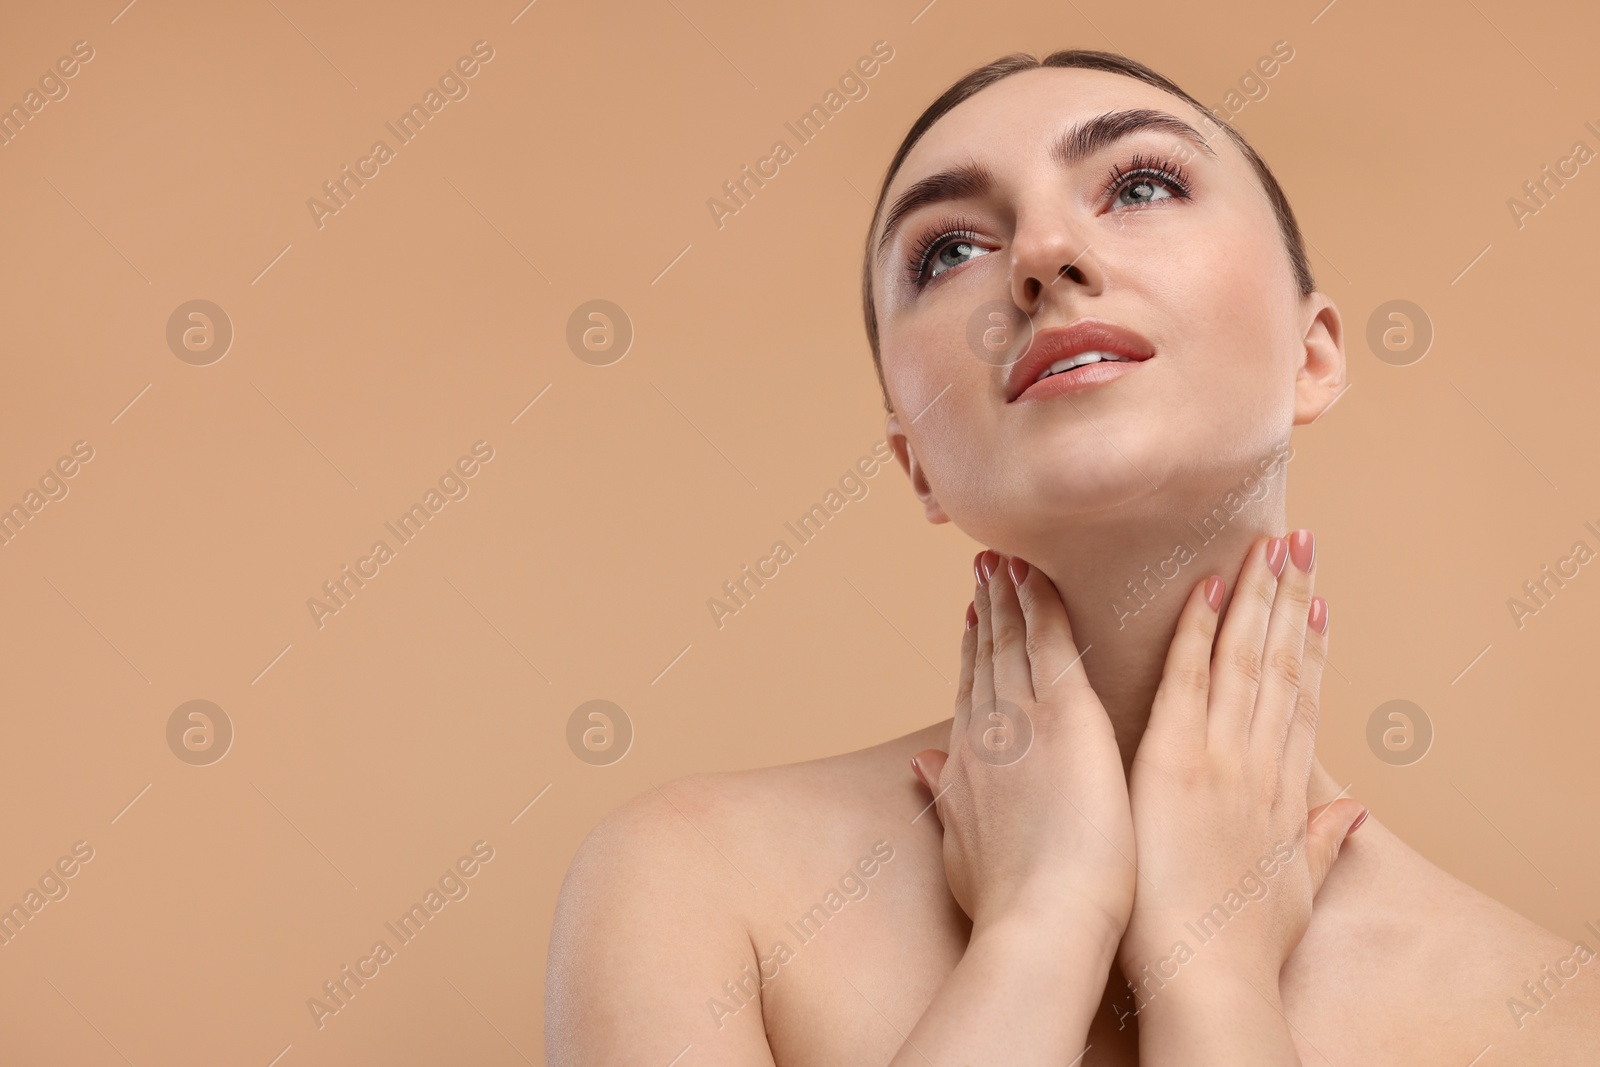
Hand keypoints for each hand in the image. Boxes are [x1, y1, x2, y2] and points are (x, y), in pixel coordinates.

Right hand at [911, 550, 1135, 944]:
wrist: (1040, 923)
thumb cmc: (1011, 909)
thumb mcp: (963, 852)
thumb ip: (945, 801)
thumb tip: (923, 767)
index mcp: (967, 767)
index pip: (970, 695)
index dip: (970, 654)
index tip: (973, 619)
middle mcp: (986, 733)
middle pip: (984, 659)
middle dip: (986, 613)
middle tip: (985, 569)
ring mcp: (1022, 719)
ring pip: (1011, 640)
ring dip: (1007, 596)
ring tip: (1004, 558)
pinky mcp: (1065, 714)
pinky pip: (1049, 640)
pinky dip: (1040, 602)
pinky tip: (1035, 572)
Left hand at [1118, 532, 1365, 999]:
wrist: (1209, 980)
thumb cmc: (1241, 950)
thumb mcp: (1295, 893)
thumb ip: (1323, 844)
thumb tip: (1354, 813)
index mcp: (1281, 793)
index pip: (1299, 701)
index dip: (1311, 646)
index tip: (1319, 601)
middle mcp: (1258, 763)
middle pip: (1280, 665)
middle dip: (1290, 600)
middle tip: (1300, 542)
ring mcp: (1219, 757)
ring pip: (1243, 659)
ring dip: (1257, 597)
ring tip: (1272, 542)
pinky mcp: (1173, 760)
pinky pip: (1186, 679)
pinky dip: (1197, 630)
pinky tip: (1206, 586)